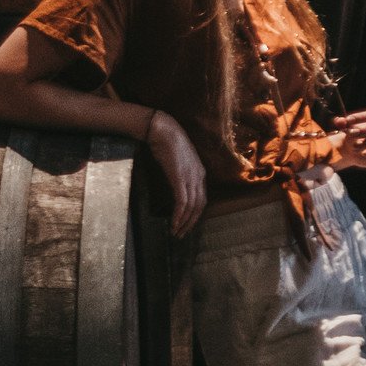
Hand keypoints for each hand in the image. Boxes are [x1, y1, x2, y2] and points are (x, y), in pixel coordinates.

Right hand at [145, 109, 206, 235]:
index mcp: (200, 173)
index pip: (202, 199)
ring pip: (191, 207)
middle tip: (182, 234)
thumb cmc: (168, 143)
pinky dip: (178, 215)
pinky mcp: (179, 178)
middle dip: (191, 222)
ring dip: (184, 222)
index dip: (195, 214)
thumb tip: (176, 184)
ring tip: (176, 232)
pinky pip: (182, 202)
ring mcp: (190, 177)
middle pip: (200, 206)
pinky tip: (173, 223)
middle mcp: (199, 177)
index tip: (186, 223)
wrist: (163, 130)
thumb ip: (181, 173)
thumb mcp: (179, 161)